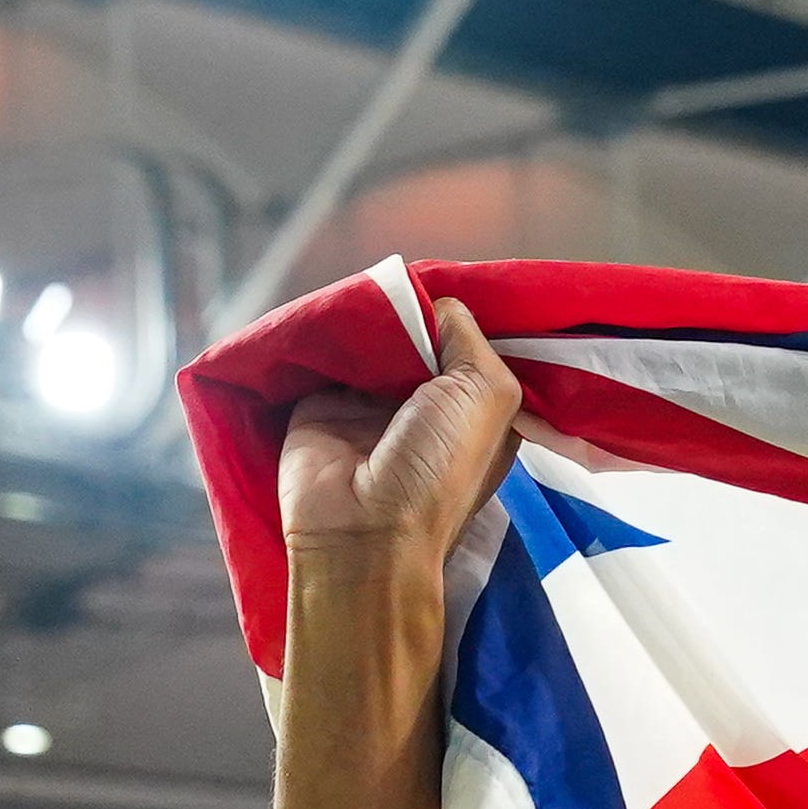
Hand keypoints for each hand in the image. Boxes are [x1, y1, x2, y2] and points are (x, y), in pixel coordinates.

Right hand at [278, 298, 523, 565]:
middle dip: (407, 304)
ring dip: (365, 313)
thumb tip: (433, 302)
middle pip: (416, 331)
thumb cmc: (437, 466)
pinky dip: (324, 328)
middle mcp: (426, 403)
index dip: (455, 310)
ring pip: (370, 335)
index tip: (443, 278)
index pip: (467, 341)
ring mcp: (371, 402)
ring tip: (362, 289)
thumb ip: (468, 335)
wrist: (361, 530)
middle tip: (394, 278)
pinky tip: (329, 307)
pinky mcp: (321, 402)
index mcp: (473, 406)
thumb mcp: (485, 392)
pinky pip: (323, 350)